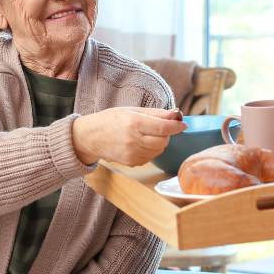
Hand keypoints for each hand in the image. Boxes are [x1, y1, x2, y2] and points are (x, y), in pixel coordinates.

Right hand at [71, 107, 185, 165]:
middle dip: (167, 134)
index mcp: (134, 123)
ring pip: (159, 150)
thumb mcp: (133, 110)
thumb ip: (156, 113)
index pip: (162, 127)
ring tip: (147, 135)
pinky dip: (151, 150)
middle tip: (160, 127)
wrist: (91, 137)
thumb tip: (177, 114)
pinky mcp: (132, 163)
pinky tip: (141, 144)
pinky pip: (151, 157)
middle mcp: (133, 140)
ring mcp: (132, 154)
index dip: (176, 126)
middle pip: (163, 140)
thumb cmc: (111, 120)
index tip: (182, 124)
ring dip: (159, 142)